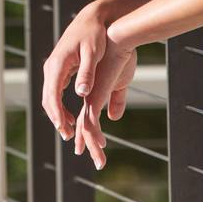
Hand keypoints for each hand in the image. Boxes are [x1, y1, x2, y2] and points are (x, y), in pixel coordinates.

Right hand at [39, 1, 112, 145]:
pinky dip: (60, 106)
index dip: (58, 116)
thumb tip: (81, 94)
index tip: (66, 131)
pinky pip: (55, 91)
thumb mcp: (93, 53)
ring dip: (57, 114)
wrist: (92, 18)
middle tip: (68, 137)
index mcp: (58, 64)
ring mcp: (54, 68)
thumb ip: (87, 73)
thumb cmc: (95, 34)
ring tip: (70, 131)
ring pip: (50, 96)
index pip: (52, 96)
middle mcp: (52, 67)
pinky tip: (71, 116)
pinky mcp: (60, 68)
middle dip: (56, 119)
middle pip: (48, 99)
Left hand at [74, 38, 136, 169]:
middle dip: (85, 143)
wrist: (118, 38)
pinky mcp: (94, 96)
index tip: (85, 144)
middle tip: (89, 157)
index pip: (83, 115)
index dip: (83, 131)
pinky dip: (95, 136)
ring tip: (99, 162)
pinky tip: (100, 145)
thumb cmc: (121, 56)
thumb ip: (116, 99)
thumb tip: (113, 117)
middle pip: (81, 124)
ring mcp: (88, 95)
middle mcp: (85, 94)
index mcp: (89, 90)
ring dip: (91, 145)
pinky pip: (91, 121)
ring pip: (85, 127)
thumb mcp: (121, 82)